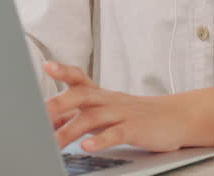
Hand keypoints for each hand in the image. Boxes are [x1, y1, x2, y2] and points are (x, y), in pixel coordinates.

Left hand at [43, 62, 206, 152]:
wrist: (177, 117)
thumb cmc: (136, 116)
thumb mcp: (106, 112)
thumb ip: (78, 116)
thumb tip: (48, 124)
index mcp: (100, 94)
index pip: (79, 77)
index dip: (63, 70)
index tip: (47, 66)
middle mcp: (108, 100)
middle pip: (80, 96)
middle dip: (57, 104)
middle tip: (36, 116)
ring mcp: (122, 113)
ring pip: (92, 117)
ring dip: (71, 130)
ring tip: (54, 143)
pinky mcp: (135, 129)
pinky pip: (116, 133)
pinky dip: (100, 140)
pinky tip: (88, 147)